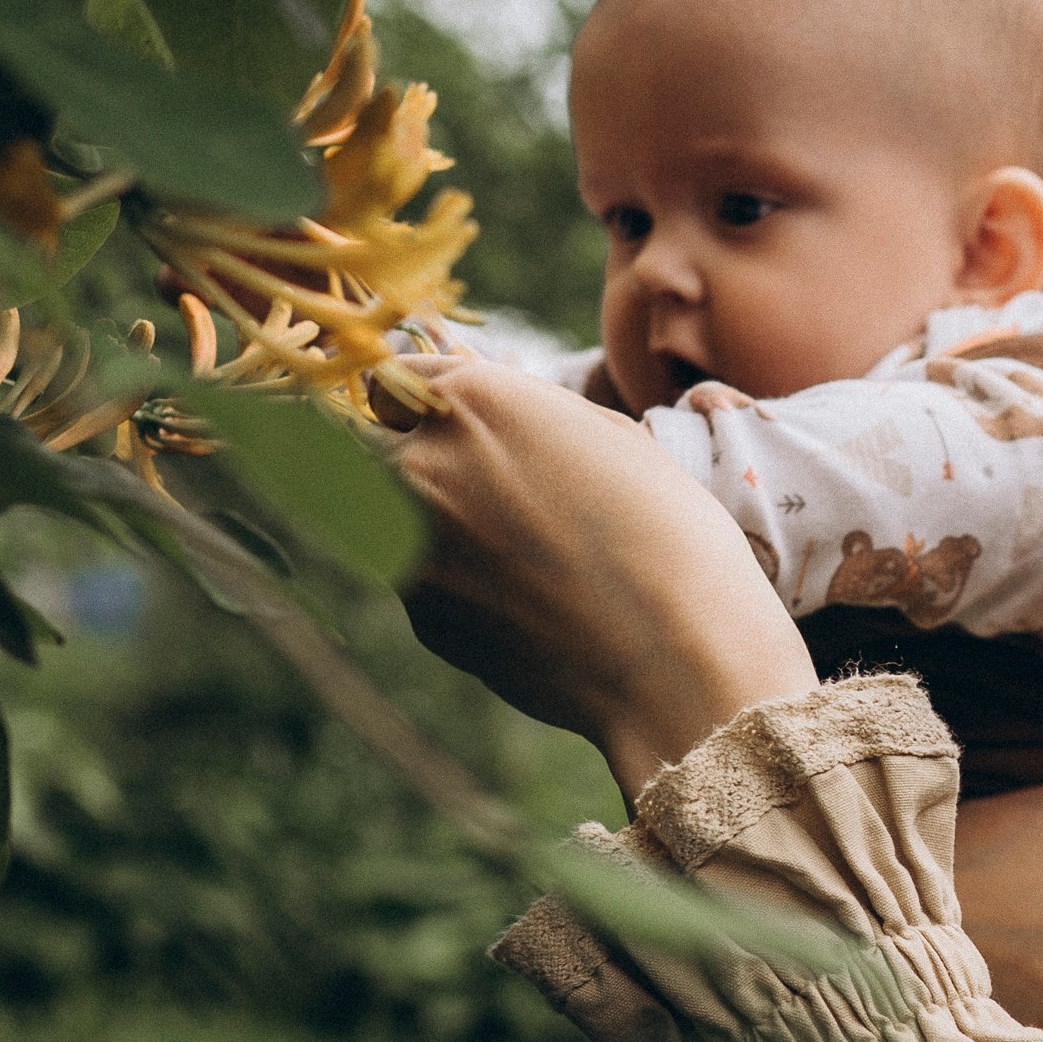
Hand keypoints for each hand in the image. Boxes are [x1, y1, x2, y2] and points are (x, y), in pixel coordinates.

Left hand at [382, 357, 812, 794]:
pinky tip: (530, 604)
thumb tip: (475, 424)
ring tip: (522, 556)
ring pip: (387, 519)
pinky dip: (458, 587)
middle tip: (466, 491)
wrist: (677, 660)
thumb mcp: (606, 438)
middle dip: (399, 460)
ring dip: (428, 525)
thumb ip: (522, 417)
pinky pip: (422, 583)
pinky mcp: (421, 618)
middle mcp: (423, 464)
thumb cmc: (669, 537)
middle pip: (365, 447)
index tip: (443, 428)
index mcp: (474, 399)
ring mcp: (410, 547)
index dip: (418, 406)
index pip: (391, 381)